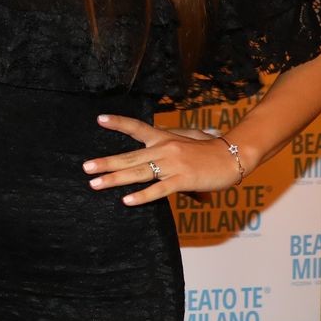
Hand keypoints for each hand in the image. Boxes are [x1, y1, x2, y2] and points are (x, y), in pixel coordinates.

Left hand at [83, 114, 243, 203]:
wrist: (235, 155)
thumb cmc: (212, 149)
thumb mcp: (189, 140)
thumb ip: (171, 143)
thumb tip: (160, 144)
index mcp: (164, 138)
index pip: (137, 128)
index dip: (118, 123)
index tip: (99, 119)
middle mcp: (164, 149)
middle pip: (130, 156)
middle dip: (106, 163)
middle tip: (85, 167)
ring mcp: (172, 164)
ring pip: (138, 172)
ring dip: (115, 179)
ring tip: (95, 183)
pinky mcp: (182, 180)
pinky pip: (158, 189)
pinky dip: (142, 196)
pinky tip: (127, 200)